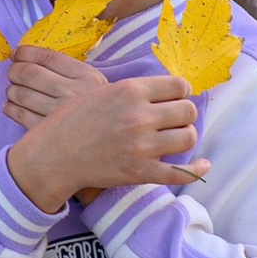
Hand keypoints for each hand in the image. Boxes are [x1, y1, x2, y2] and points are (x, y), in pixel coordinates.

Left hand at [4, 46, 104, 133]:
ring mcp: (61, 115)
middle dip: (15, 71)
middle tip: (12, 73)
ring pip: (22, 95)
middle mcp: (74, 94)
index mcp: (86, 76)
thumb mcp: (91, 82)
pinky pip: (21, 116)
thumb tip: (25, 57)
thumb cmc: (94, 106)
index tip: (16, 54)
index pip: (47, 57)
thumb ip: (66, 69)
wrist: (111, 136)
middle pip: (30, 74)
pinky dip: (11, 108)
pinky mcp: (50, 133)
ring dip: (11, 90)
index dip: (25, 53)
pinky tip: (11, 106)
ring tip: (12, 91)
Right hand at [7, 67, 201, 215]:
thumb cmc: (71, 120)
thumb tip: (163, 92)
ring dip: (185, 136)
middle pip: (188, 110)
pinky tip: (203, 165)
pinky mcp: (140, 171)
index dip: (180, 92)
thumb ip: (132, 91)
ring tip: (175, 137)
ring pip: (188, 137)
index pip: (179, 86)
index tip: (174, 99)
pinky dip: (196, 170)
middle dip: (184, 114)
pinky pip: (180, 172)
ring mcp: (142, 145)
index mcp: (130, 90)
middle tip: (173, 119)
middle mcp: (140, 115)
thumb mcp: (100, 91)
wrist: (53, 155)